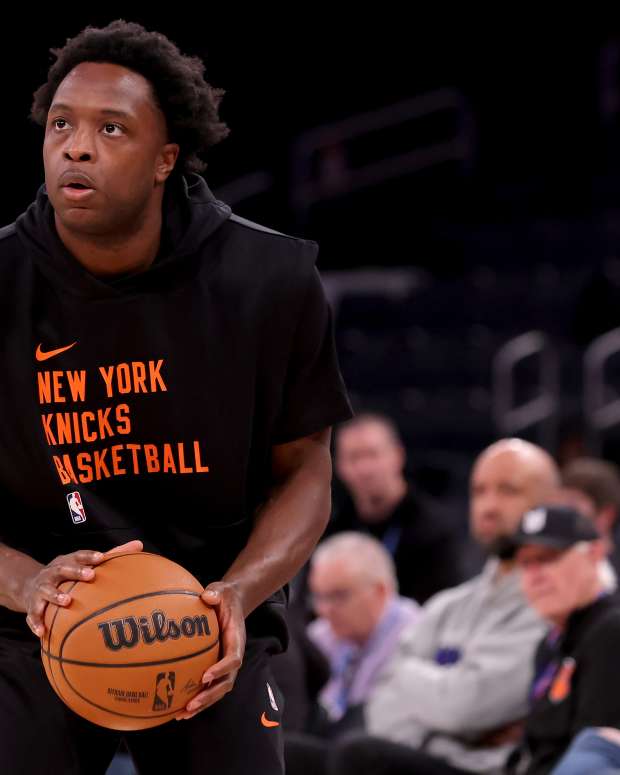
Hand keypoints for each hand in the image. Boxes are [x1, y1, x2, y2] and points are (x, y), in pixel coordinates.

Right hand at [23, 540, 142, 637]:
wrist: (30, 584)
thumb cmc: (68, 573)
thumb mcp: (85, 563)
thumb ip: (113, 554)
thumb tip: (139, 544)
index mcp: (67, 561)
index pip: (79, 556)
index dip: (89, 556)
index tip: (102, 558)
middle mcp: (53, 573)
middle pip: (62, 570)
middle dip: (75, 572)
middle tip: (90, 576)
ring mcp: (41, 589)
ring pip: (46, 591)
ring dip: (55, 596)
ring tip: (66, 602)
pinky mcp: (32, 606)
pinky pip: (33, 615)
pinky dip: (36, 623)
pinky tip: (43, 632)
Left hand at [176, 581, 245, 719]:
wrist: (231, 604)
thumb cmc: (225, 598)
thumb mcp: (222, 591)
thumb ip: (216, 593)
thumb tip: (206, 596)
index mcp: (236, 639)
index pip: (233, 658)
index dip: (222, 669)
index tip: (205, 676)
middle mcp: (232, 656)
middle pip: (226, 682)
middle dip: (209, 696)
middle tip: (191, 704)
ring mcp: (224, 665)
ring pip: (217, 690)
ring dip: (202, 704)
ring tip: (181, 715)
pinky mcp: (215, 668)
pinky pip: (207, 687)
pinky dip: (195, 700)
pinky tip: (177, 709)